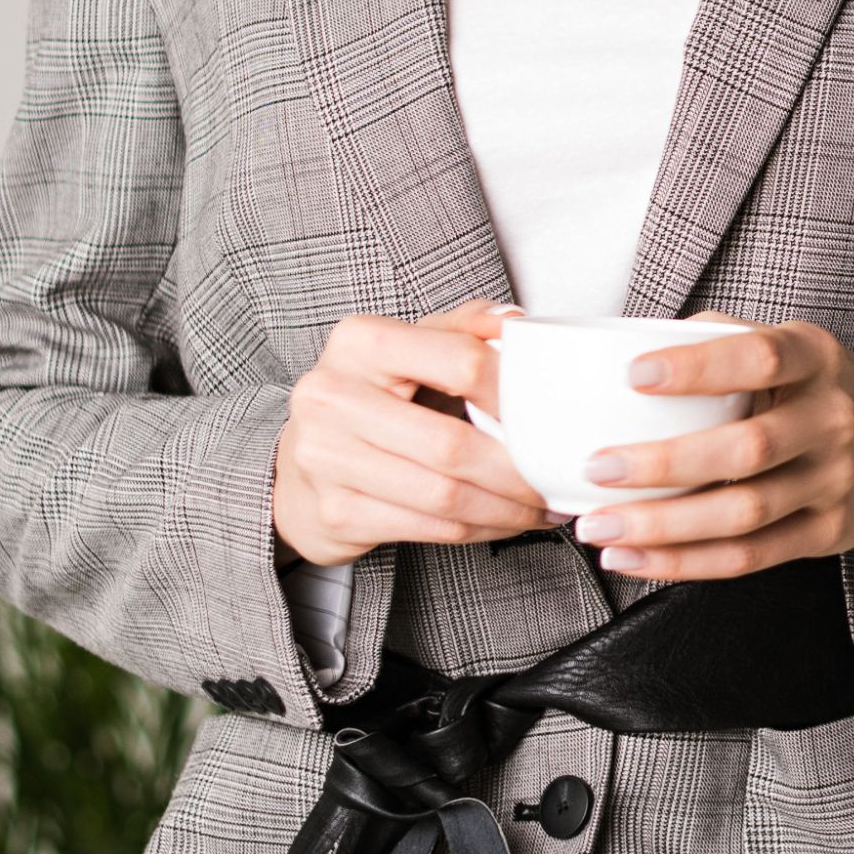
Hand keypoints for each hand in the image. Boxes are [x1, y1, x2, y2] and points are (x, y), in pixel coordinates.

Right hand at [270, 301, 542, 567]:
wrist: (296, 469)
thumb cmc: (366, 401)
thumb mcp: (405, 351)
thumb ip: (460, 329)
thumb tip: (512, 323)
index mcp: (358, 342)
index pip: (459, 361)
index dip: (514, 393)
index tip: (550, 414)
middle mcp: (331, 397)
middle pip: (453, 444)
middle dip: (519, 471)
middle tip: (557, 479)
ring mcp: (325, 459)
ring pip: (445, 495)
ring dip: (507, 508)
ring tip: (541, 505)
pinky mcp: (335, 513)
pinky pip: (429, 529)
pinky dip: (480, 530)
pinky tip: (504, 522)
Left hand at [567, 317, 853, 582]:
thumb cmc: (823, 389)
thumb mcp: (794, 345)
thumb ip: (724, 337)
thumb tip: (634, 341)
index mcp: (817, 360)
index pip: (760, 357)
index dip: (698, 367)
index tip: (634, 374)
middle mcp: (831, 420)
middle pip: (748, 449)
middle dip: (666, 464)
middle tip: (599, 467)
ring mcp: (833, 482)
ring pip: (744, 513)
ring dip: (664, 525)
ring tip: (599, 525)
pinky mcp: (825, 534)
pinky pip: (750, 556)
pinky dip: (685, 562)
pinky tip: (634, 557)